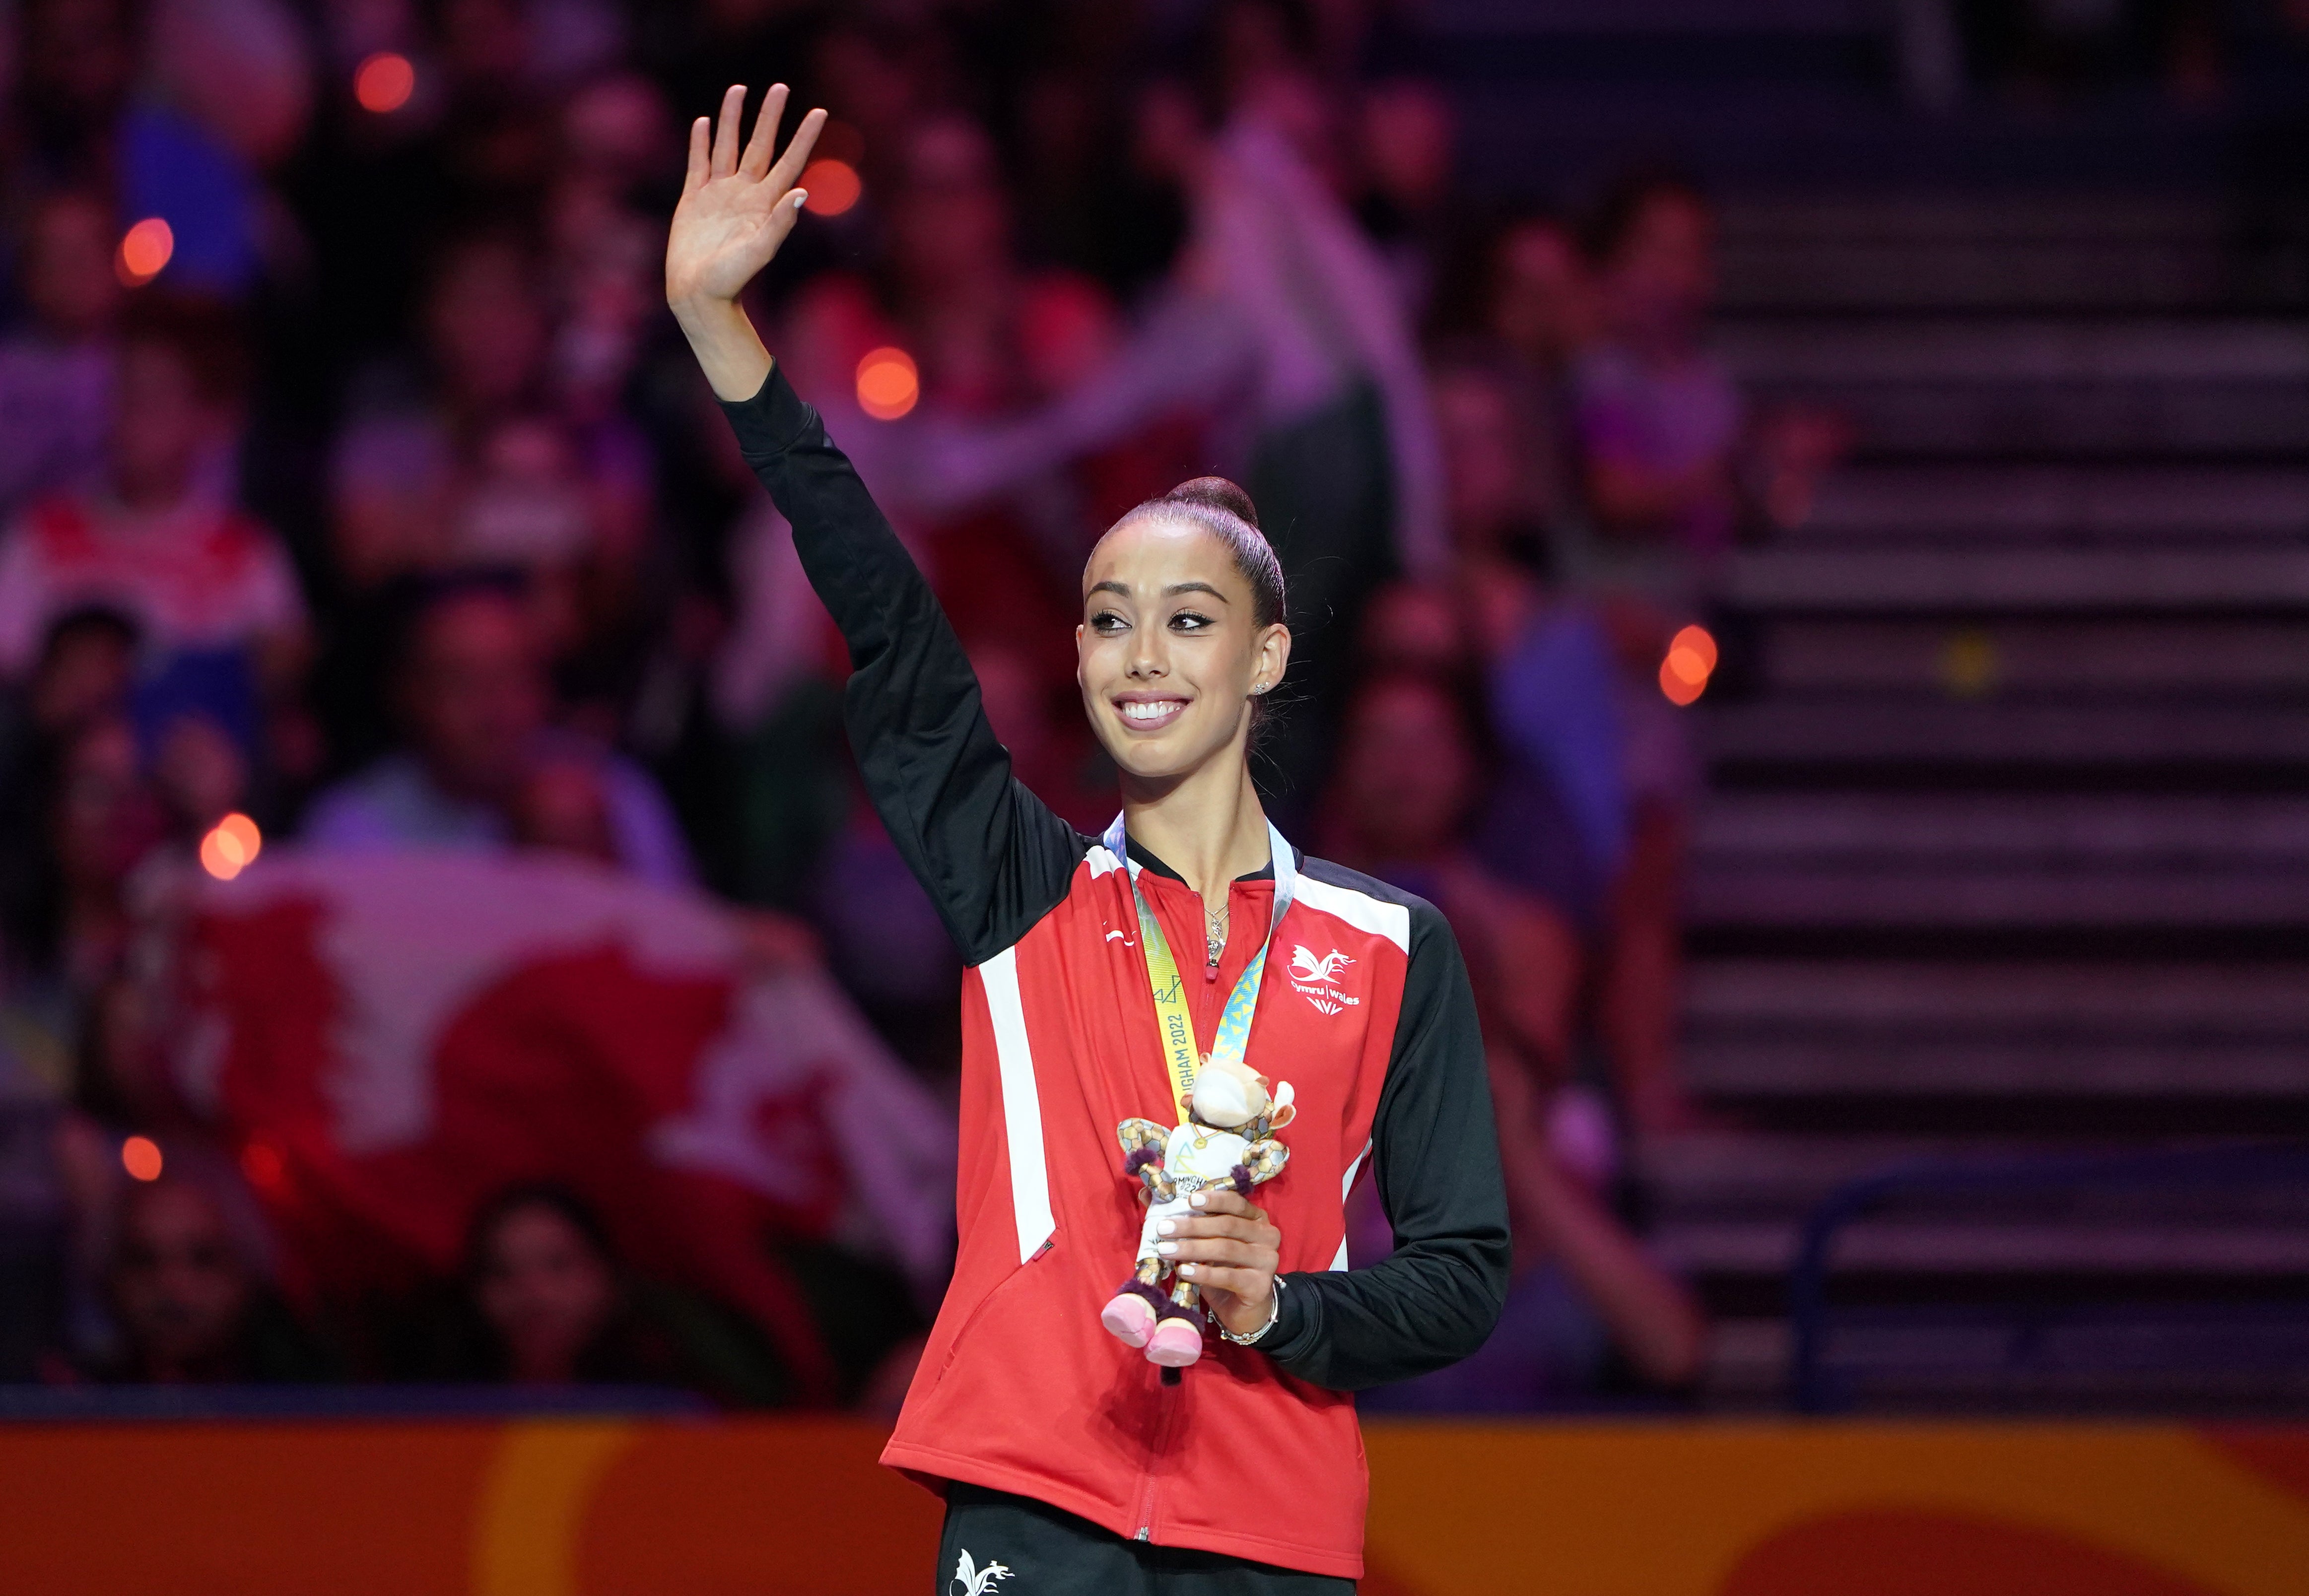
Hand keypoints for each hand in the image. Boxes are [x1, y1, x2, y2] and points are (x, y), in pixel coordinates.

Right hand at [666, 84, 824, 310]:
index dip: (804, 137)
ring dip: (732, 118)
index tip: (819, 112)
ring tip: (738, 89)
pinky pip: (699, 163)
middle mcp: (745, 193)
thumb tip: (802, 192)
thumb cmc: (731, 279)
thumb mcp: (760, 251)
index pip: (790, 161)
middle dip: (770, 116)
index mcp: (765, 203)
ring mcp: (719, 194)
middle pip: (760, 145)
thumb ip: (780, 223)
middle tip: (781, 87)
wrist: (698, 296)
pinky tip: (704, 122)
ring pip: (727, 145)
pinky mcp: (694, 199)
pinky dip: (701, 142)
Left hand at [1158, 1188, 1280, 1338]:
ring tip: (1166, 1250)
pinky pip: (1228, 1276)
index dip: (1214, 1200)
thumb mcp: (1208, 1242)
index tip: (1190, 1199)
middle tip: (1163, 1229)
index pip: (1237, 1203)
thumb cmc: (1224, 1269)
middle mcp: (1267, 1236)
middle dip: (1192, 1226)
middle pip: (1227, 1226)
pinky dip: (1203, 1273)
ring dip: (1192, 1249)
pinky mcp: (1260, 1285)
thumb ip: (1186, 1218)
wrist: (1245, 1310)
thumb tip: (1147, 1195)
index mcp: (1257, 1219)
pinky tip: (1183, 1271)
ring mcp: (1267, 1261)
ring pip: (1225, 1249)